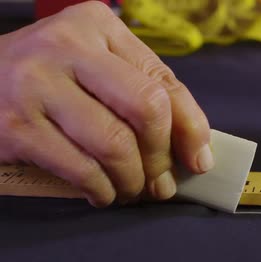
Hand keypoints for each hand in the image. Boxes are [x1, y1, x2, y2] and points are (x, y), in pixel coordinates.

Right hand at [0, 1, 213, 206]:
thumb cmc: (48, 78)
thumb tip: (193, 148)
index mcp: (97, 25)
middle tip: (161, 182)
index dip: (191, 127)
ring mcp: (37, 85)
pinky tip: (102, 193)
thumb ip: (142, 91)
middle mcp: (67, 47)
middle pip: (146, 107)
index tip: (198, 160)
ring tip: (131, 190)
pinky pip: (81, 169)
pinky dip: (101, 190)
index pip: (162, 80)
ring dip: (133, 180)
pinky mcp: (15, 126)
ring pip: (115, 144)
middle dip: (161, 156)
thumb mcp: (95, 65)